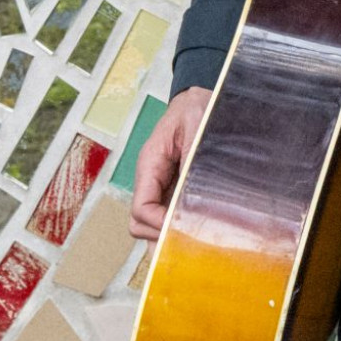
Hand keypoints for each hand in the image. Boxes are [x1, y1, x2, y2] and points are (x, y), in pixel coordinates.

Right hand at [129, 86, 212, 240]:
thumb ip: (192, 155)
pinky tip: (199, 229)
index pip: (141, 207)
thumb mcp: (196, 125)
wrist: (198, 97)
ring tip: (196, 241)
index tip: (179, 229)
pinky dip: (178, 225)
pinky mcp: (173, 186)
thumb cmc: (196, 107)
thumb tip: (192, 189)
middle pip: (140, 222)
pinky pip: (168, 213)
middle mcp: (151, 178)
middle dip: (159, 235)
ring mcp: (161, 185)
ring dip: (168, 233)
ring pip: (152, 222)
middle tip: (189, 243)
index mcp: (150, 163)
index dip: (157, 224)